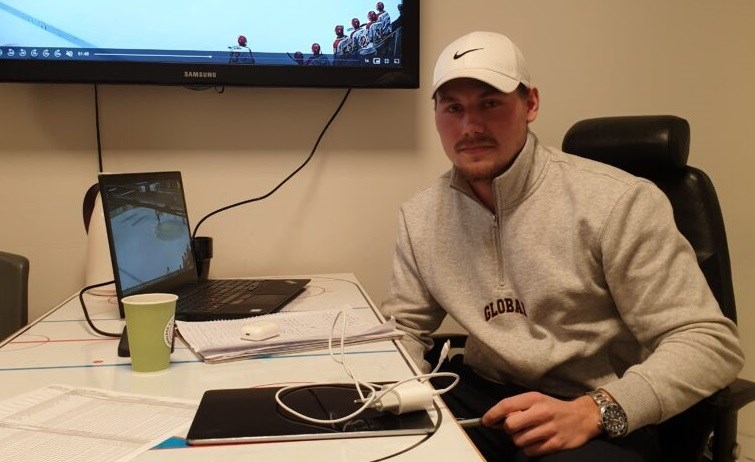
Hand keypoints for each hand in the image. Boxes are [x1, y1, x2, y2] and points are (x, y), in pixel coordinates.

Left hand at [481, 392, 601, 456]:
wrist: (583, 417)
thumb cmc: (554, 408)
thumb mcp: (537, 400)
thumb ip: (518, 407)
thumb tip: (496, 420)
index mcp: (534, 398)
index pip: (506, 405)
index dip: (492, 414)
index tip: (485, 421)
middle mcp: (541, 412)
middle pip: (510, 426)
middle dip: (509, 429)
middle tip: (517, 428)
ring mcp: (549, 429)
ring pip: (519, 441)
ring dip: (520, 440)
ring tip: (531, 434)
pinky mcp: (555, 444)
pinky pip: (530, 451)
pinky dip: (530, 449)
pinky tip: (538, 441)